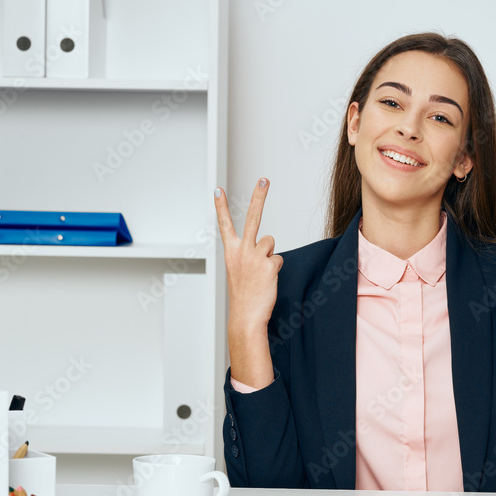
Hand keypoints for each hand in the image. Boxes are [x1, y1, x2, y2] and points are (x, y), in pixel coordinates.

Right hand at [215, 179, 281, 384]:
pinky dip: (275, 270)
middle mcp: (241, 250)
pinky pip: (277, 259)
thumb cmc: (243, 296)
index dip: (221, 206)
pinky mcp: (269, 264)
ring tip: (260, 274)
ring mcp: (255, 256)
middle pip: (253, 217)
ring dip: (269, 256)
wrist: (245, 316)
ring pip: (270, 243)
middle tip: (264, 178)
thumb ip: (248, 255)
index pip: (224, 224)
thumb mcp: (239, 271)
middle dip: (259, 196)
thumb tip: (267, 248)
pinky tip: (266, 281)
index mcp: (230, 252)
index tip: (217, 189)